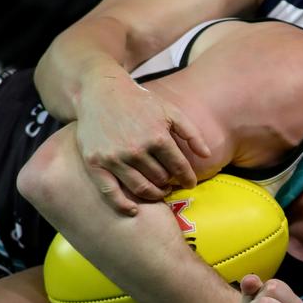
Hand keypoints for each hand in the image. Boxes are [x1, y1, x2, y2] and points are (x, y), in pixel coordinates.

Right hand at [75, 73, 210, 213]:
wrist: (101, 92)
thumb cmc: (139, 102)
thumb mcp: (170, 111)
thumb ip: (191, 133)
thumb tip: (206, 156)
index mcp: (157, 137)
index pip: (179, 168)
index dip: (187, 178)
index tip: (189, 183)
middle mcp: (136, 150)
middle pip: (160, 179)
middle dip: (169, 183)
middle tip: (170, 184)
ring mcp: (115, 158)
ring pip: (141, 188)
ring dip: (153, 195)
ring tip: (158, 192)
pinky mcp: (95, 163)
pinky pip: (110, 193)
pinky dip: (123, 205)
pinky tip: (133, 210)